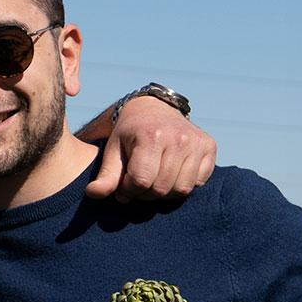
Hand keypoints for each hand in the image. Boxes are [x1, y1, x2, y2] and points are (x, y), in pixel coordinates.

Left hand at [86, 98, 215, 200]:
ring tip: (153, 181)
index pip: (141, 181)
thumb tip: (93, 194)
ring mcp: (196, 142)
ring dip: (164, 193)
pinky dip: (183, 184)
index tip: (124, 186)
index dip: (129, 190)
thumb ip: (106, 175)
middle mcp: (177, 138)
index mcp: (151, 136)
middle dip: (145, 194)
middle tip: (137, 186)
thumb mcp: (114, 149)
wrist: (154, 108)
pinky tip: (171, 174)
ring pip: (181, 189)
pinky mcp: (209, 146)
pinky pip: (197, 182)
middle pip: (161, 188)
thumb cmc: (130, 132)